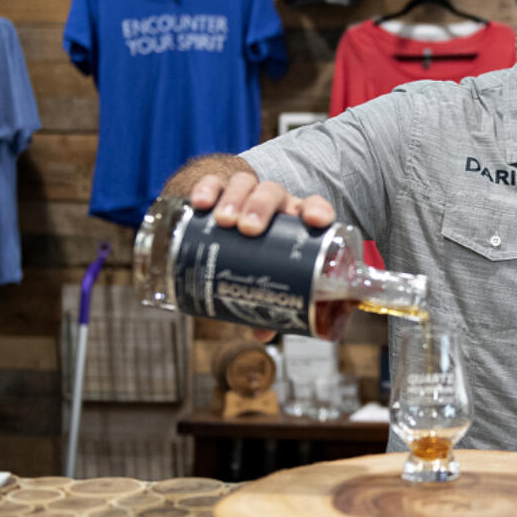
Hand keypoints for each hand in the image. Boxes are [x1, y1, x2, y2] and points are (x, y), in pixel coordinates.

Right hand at [187, 172, 336, 342]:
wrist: (227, 230)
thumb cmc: (258, 260)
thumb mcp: (266, 280)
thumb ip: (268, 305)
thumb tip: (264, 334)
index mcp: (295, 222)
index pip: (312, 208)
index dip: (317, 210)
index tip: (316, 221)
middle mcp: (273, 204)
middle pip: (273, 193)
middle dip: (262, 207)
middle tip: (249, 230)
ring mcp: (246, 193)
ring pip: (245, 184)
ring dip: (235, 199)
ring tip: (223, 221)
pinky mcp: (218, 191)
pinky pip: (214, 182)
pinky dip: (207, 189)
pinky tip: (199, 203)